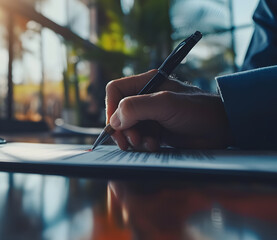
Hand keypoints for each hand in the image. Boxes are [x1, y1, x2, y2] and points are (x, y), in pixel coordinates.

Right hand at [105, 70, 233, 150]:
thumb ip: (138, 107)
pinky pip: (139, 137)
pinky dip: (143, 144)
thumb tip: (115, 120)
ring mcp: (150, 115)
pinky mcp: (156, 130)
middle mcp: (146, 97)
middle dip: (123, 129)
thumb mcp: (166, 104)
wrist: (223, 129)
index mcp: (147, 83)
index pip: (116, 91)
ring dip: (134, 139)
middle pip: (119, 112)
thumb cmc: (199, 110)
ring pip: (127, 127)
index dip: (111, 108)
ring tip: (148, 144)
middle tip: (131, 142)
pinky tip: (155, 147)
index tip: (116, 126)